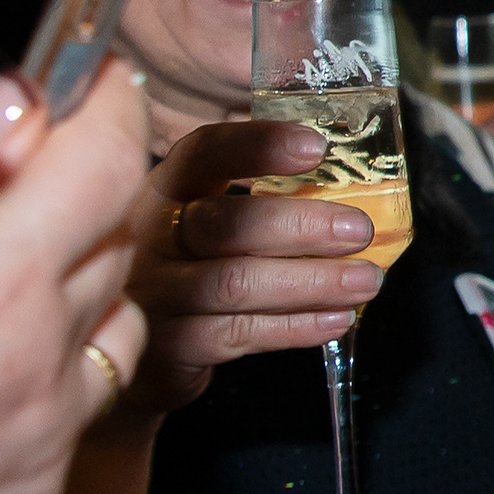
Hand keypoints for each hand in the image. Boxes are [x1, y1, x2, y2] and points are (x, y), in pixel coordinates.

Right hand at [0, 68, 151, 493]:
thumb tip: (16, 103)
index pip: (106, 159)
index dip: (109, 102)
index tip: (93, 79)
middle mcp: (42, 354)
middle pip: (115, 232)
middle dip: (80, 183)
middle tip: (15, 168)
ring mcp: (48, 429)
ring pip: (113, 315)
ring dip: (78, 275)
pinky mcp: (37, 488)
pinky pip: (82, 397)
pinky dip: (53, 361)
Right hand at [122, 122, 393, 415]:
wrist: (127, 346)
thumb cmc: (188, 266)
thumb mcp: (205, 220)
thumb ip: (261, 196)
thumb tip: (354, 175)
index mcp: (165, 189)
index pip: (203, 153)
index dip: (257, 146)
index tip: (315, 146)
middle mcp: (150, 237)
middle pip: (224, 224)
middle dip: (300, 225)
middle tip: (359, 229)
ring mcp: (155, 295)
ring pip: (235, 284)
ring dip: (310, 281)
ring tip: (365, 279)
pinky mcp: (169, 347)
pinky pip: (238, 334)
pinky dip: (294, 327)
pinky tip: (337, 318)